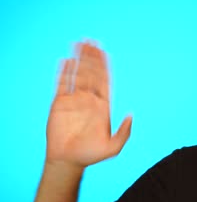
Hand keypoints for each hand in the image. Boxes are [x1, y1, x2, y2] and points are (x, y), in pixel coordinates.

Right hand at [46, 42, 131, 166]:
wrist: (68, 161)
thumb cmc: (92, 155)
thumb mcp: (113, 147)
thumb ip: (124, 132)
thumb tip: (131, 115)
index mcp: (103, 105)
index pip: (104, 79)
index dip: (104, 65)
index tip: (104, 51)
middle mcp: (89, 99)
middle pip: (91, 73)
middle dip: (91, 57)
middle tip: (90, 40)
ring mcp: (74, 100)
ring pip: (77, 74)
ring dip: (79, 59)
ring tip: (79, 44)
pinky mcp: (59, 104)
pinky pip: (62, 84)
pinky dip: (64, 72)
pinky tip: (67, 60)